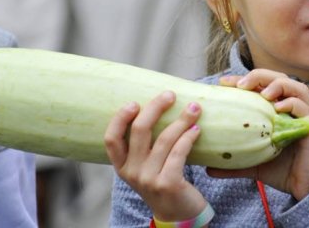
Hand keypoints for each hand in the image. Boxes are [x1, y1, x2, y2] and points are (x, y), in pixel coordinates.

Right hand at [104, 91, 207, 220]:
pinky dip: (189, 136)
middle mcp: (131, 172)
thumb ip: (145, 145)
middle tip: (170, 94)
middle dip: (156, 107)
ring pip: (164, 139)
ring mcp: (149, 179)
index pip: (111, 138)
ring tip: (194, 108)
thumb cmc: (163, 182)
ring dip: (181, 120)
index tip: (134, 102)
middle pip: (140, 130)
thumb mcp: (146, 166)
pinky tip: (197, 129)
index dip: (120, 118)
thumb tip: (157, 106)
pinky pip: (179, 152)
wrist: (177, 214)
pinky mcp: (168, 184)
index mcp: (122, 166)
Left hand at [209, 70, 308, 199]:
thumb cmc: (279, 170)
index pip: (262, 85)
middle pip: (279, 78)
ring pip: (297, 87)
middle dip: (260, 76)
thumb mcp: (251, 163)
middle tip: (242, 84)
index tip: (224, 83)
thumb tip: (207, 169)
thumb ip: (232, 163)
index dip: (244, 80)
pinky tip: (279, 108)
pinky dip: (292, 104)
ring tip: (264, 93)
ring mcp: (302, 117)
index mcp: (276, 110)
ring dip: (279, 85)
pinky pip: (304, 108)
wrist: (300, 187)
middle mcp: (291, 109)